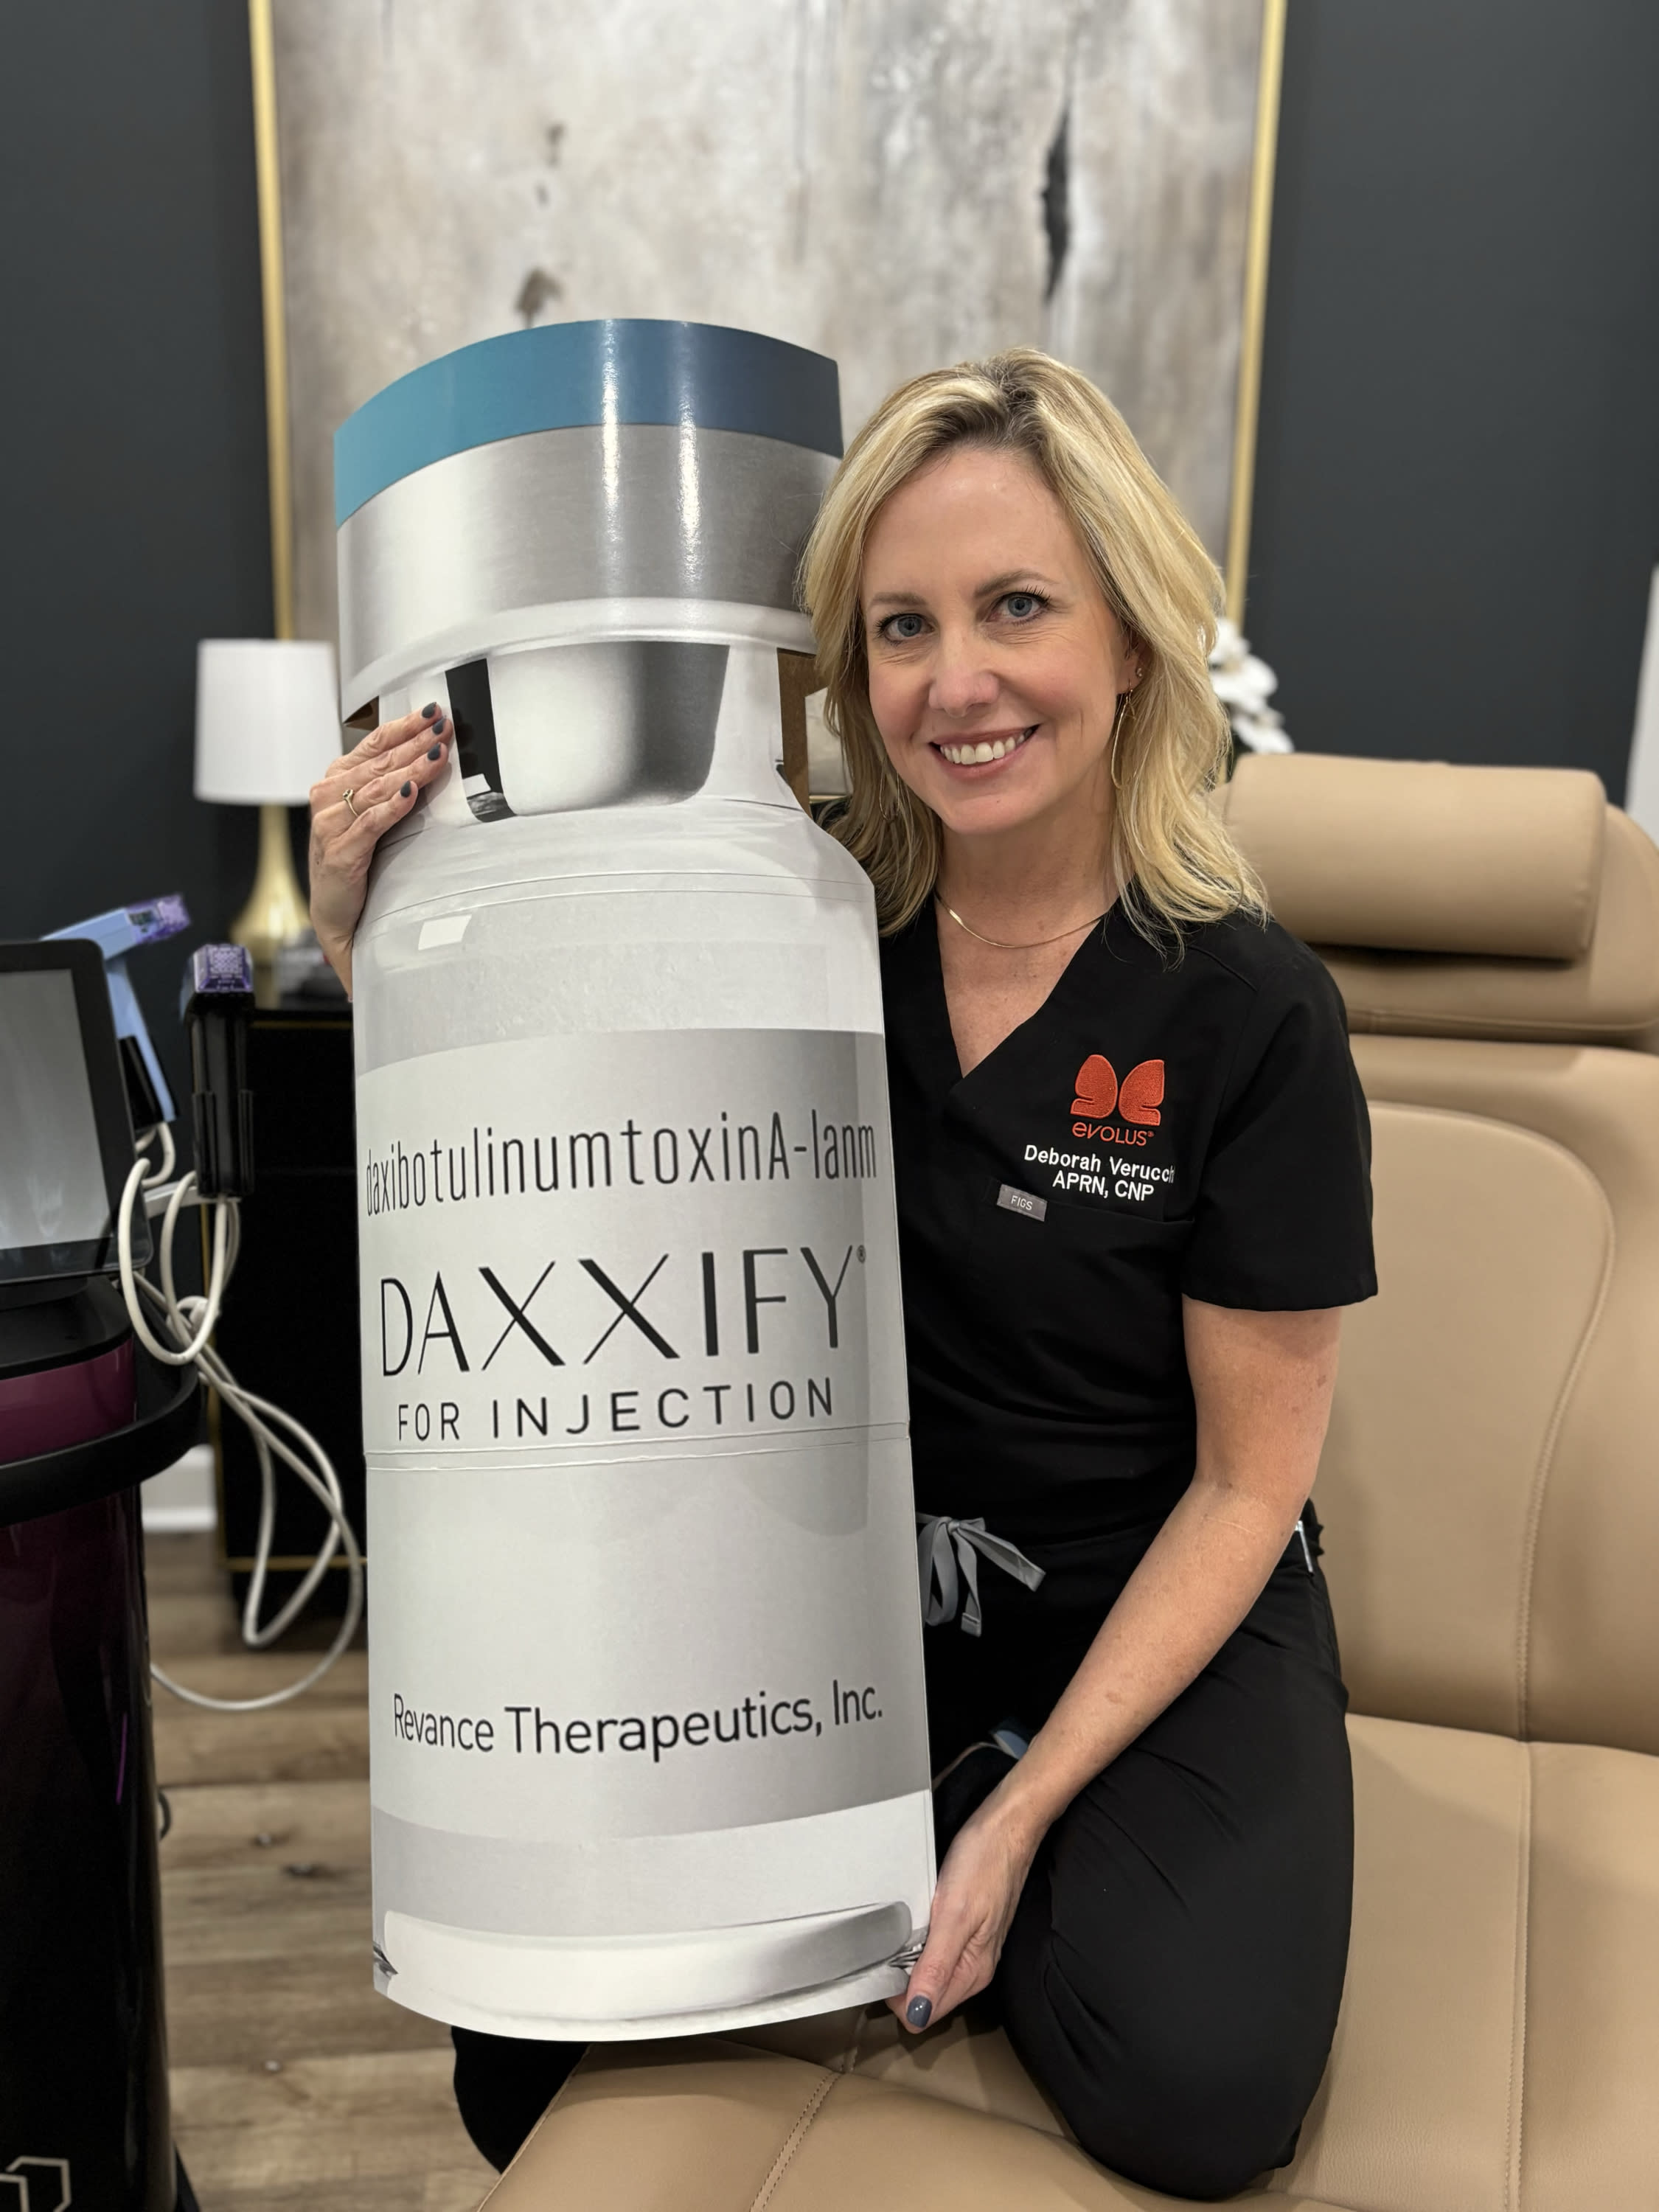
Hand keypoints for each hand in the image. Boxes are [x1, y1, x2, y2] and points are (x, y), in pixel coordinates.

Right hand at [308, 704, 449, 992]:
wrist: (337, 913)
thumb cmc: (355, 859)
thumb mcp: (369, 815)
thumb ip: (388, 784)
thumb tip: (429, 753)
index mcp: (335, 781)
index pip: (373, 745)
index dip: (404, 727)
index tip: (434, 713)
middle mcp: (328, 798)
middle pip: (378, 763)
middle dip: (415, 743)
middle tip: (444, 728)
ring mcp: (331, 825)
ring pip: (376, 789)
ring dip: (410, 770)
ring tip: (436, 755)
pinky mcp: (340, 853)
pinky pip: (370, 824)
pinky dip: (391, 807)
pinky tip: (410, 794)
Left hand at [891, 1787, 1044, 2032]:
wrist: (1006, 1826)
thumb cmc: (984, 1863)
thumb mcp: (955, 1916)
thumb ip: (936, 1968)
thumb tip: (917, 2015)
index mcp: (972, 1973)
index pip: (922, 2013)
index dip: (896, 1998)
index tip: (880, 1969)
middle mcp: (972, 1967)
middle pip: (924, 1997)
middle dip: (901, 1979)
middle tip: (888, 1943)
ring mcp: (969, 1947)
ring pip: (927, 1973)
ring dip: (908, 1958)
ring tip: (901, 1928)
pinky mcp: (964, 1927)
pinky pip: (933, 1950)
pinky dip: (917, 1940)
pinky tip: (914, 1920)